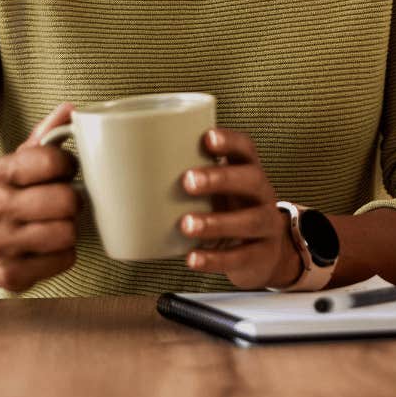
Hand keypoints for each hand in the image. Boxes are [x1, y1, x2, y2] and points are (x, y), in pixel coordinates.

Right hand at [0, 104, 79, 292]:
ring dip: (69, 229)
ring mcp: (2, 244)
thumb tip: (72, 107)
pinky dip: (64, 254)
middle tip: (64, 203)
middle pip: (66, 200)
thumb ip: (45, 135)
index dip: (69, 165)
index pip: (52, 160)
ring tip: (56, 224)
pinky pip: (64, 260)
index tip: (65, 171)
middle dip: (73, 201)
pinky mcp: (13, 275)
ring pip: (67, 233)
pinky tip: (48, 248)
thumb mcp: (17, 164)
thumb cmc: (8, 198)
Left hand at [179, 128, 301, 289]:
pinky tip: (193, 258)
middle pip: (252, 180)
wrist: (266, 252)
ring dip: (216, 222)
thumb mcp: (219, 191)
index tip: (207, 137)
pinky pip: (242, 257)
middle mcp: (263, 195)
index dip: (230, 142)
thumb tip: (128, 171)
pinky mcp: (262, 256)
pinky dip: (215, 259)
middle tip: (188, 181)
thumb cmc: (229, 211)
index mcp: (249, 172)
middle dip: (220, 179)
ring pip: (250, 221)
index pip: (246, 149)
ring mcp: (267, 226)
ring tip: (186, 224)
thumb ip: (190, 177)